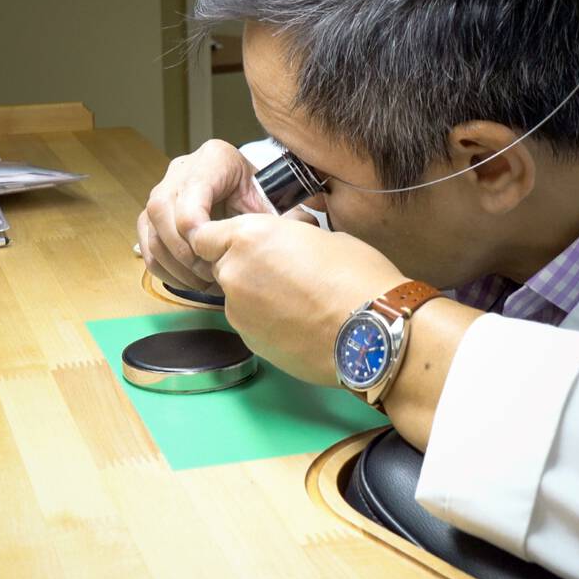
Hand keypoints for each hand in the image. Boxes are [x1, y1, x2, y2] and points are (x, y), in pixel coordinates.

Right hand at [137, 139, 269, 291]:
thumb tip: (245, 248)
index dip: (195, 233)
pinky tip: (188, 280)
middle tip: (208, 275)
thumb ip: (260, 222)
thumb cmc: (263, 199)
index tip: (214, 256)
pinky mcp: (154, 212)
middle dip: (182, 252)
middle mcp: (182, 169)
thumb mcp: (268, 205)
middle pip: (160, 211)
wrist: (255, 193)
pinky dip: (163, 267)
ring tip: (201, 282)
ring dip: (172, 264)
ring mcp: (164, 188)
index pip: (187, 197)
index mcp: (214, 160)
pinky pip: (146, 242)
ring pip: (149, 229)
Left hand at [191, 215, 407, 385]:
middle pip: (222, 267)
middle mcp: (234, 274)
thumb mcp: (324, 235)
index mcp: (249, 238)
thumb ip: (289, 235)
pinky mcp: (252, 343)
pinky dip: (268, 322)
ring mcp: (239, 313)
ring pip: (237, 298)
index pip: (205, 236)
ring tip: (300, 301)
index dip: (224, 239)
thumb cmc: (357, 277)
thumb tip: (289, 235)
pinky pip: (251, 324)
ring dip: (257, 296)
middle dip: (245, 266)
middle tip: (285, 270)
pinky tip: (301, 323)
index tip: (246, 243)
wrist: (372, 332)